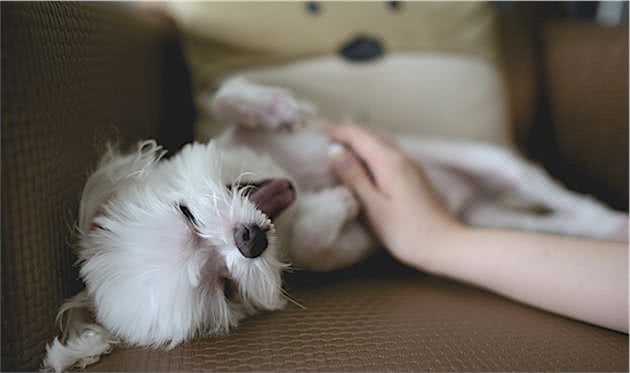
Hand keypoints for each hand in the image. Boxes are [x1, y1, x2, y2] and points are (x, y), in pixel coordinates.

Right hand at [325, 123, 462, 269]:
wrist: (447, 246)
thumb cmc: (407, 232)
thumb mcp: (374, 207)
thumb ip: (354, 177)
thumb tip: (335, 151)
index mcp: (389, 162)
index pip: (359, 135)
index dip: (336, 130)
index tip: (315, 130)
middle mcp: (402, 157)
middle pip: (371, 135)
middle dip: (346, 132)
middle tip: (323, 135)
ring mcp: (411, 166)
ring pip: (381, 143)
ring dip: (360, 140)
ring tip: (339, 145)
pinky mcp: (415, 177)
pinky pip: (389, 154)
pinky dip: (371, 151)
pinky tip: (364, 162)